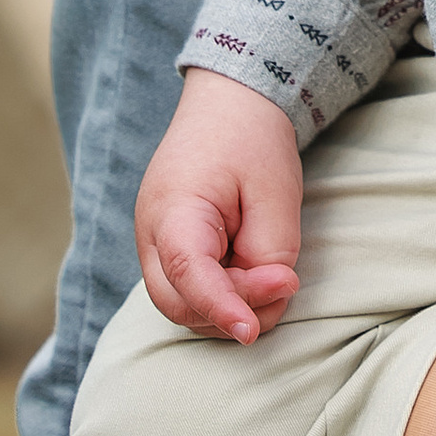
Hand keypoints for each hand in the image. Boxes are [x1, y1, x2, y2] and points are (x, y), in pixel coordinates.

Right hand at [135, 70, 305, 342]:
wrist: (228, 104)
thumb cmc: (252, 141)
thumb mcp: (275, 191)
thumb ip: (271, 253)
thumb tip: (267, 298)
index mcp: (172, 210)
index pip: (188, 275)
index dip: (221, 308)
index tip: (252, 331)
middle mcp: (150, 235)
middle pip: (179, 305)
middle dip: (233, 310)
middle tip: (285, 281)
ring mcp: (153, 246)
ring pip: (184, 306)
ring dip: (231, 304)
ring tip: (272, 269)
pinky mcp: (168, 252)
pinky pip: (190, 291)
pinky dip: (223, 294)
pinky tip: (253, 271)